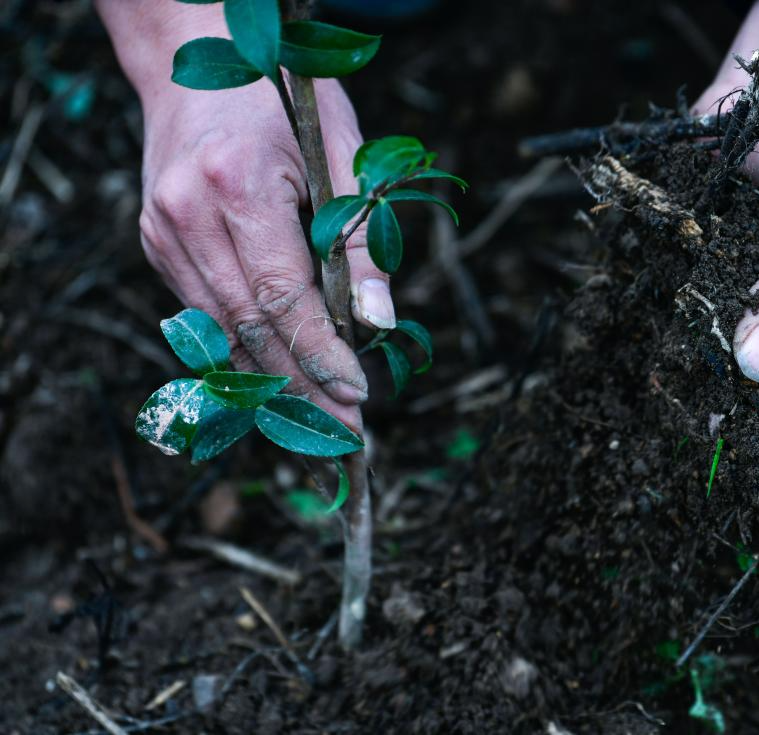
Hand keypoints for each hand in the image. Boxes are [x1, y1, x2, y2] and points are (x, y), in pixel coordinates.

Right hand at [97, 1, 393, 430]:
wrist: (195, 57)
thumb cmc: (283, 98)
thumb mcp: (343, 152)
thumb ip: (361, 240)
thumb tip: (380, 324)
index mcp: (238, 183)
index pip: (284, 296)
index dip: (322, 356)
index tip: (359, 398)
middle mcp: (187, 214)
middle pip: (250, 327)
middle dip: (301, 389)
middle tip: (344, 437)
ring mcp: (162, 231)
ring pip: (223, 331)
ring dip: (273, 384)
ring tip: (317, 426)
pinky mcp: (156, 243)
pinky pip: (204, 315)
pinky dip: (245, 352)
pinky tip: (278, 383)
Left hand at [693, 0, 758, 465]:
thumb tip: (752, 370)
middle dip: (756, 431)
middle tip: (724, 469)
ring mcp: (749, 305)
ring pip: (729, 366)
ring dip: (705, 398)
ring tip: (679, 434)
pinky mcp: (704, 283)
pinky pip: (688, 324)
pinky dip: (670, 349)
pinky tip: (648, 374)